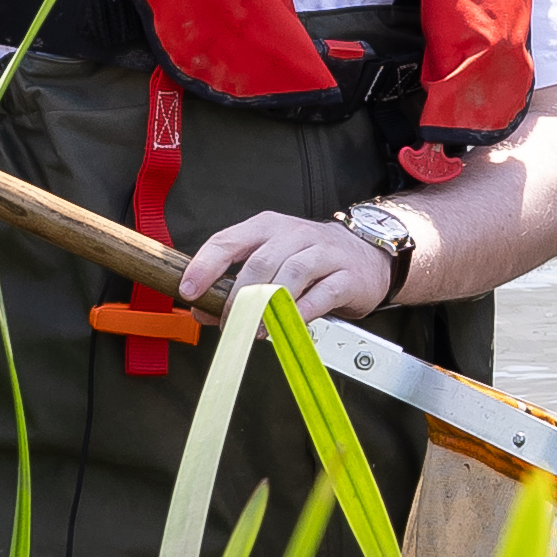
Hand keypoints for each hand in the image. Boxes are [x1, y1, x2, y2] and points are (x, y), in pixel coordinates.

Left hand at [180, 206, 400, 317]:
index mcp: (268, 227)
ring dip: (269, 305)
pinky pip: (322, 294)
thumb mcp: (270, 263)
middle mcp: (295, 235)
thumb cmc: (311, 260)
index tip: (189, 290)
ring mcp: (323, 253)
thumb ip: (234, 286)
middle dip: (238, 295)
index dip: (206, 266)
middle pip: (260, 261)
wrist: (367, 255)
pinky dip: (302, 312)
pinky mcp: (347, 276)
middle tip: (228, 321)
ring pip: (291, 273)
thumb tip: (202, 311)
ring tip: (257, 329)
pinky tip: (289, 325)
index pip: (229, 241)